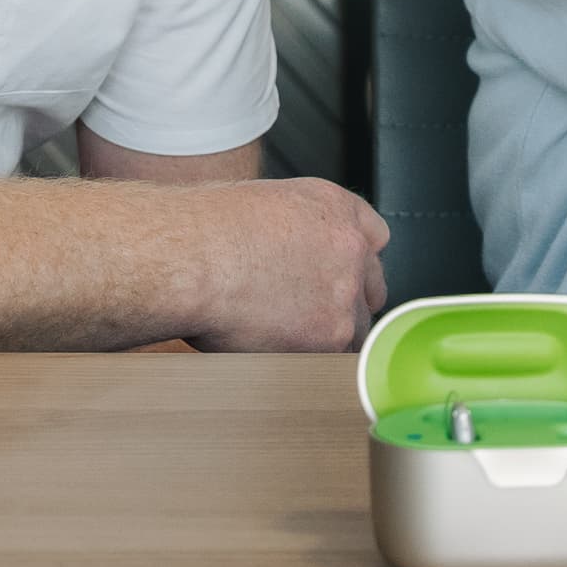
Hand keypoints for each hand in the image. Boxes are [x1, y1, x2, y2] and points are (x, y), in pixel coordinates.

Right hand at [181, 176, 388, 351]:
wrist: (192, 259)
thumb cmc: (204, 231)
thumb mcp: (261, 207)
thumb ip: (294, 230)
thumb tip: (291, 256)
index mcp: (334, 209)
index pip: (374, 236)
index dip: (354, 262)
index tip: (339, 276)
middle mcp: (350, 247)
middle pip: (370, 287)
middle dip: (346, 302)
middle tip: (308, 312)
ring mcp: (346, 293)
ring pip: (355, 328)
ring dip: (328, 335)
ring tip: (281, 336)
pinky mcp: (331, 335)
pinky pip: (335, 357)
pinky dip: (311, 360)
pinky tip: (278, 350)